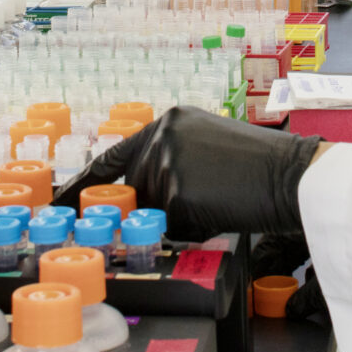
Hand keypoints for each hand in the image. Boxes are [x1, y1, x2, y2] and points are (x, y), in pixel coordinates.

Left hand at [65, 106, 324, 240]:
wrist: (292, 175)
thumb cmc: (259, 165)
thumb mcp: (208, 144)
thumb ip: (169, 160)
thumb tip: (138, 196)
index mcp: (169, 122)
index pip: (112, 158)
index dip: (84, 186)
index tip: (59, 205)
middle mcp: (161, 137)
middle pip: (132, 191)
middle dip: (152, 210)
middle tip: (198, 204)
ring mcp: (166, 164)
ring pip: (152, 213)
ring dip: (179, 219)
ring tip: (220, 199)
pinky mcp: (177, 194)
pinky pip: (172, 229)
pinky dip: (194, 230)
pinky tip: (221, 211)